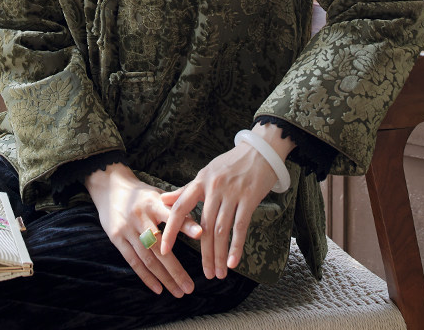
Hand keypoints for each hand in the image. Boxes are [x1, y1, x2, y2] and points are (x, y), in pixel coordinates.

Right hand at [84, 162, 201, 296]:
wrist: (109, 187)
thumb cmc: (140, 194)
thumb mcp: (157, 194)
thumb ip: (175, 208)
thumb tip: (198, 223)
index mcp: (153, 202)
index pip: (171, 214)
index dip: (185, 224)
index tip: (201, 234)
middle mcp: (140, 216)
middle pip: (160, 246)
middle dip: (176, 269)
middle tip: (190, 287)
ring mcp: (127, 228)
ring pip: (148, 258)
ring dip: (164, 277)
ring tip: (179, 291)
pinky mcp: (116, 237)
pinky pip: (133, 261)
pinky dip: (146, 276)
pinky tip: (158, 288)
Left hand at [159, 125, 293, 279]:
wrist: (260, 150)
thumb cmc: (231, 163)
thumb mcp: (206, 172)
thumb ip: (186, 189)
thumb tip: (163, 200)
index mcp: (200, 181)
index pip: (180, 207)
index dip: (171, 229)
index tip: (163, 249)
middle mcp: (213, 187)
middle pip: (204, 226)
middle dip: (203, 253)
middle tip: (205, 274)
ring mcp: (231, 193)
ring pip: (221, 230)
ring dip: (219, 255)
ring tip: (218, 273)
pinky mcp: (249, 198)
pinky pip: (240, 227)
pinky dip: (236, 246)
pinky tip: (233, 262)